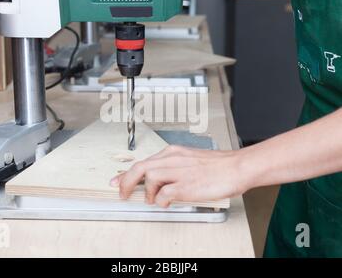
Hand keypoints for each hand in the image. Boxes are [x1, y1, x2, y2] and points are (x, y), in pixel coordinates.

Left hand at [110, 145, 246, 207]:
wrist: (237, 167)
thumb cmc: (217, 165)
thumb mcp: (190, 160)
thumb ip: (174, 167)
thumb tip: (160, 180)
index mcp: (173, 152)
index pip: (144, 161)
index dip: (127, 173)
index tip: (118, 180)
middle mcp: (173, 159)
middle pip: (140, 167)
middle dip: (126, 181)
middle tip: (122, 193)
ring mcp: (180, 172)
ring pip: (149, 177)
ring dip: (147, 192)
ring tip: (153, 199)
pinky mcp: (187, 186)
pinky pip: (164, 194)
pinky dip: (161, 200)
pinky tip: (166, 202)